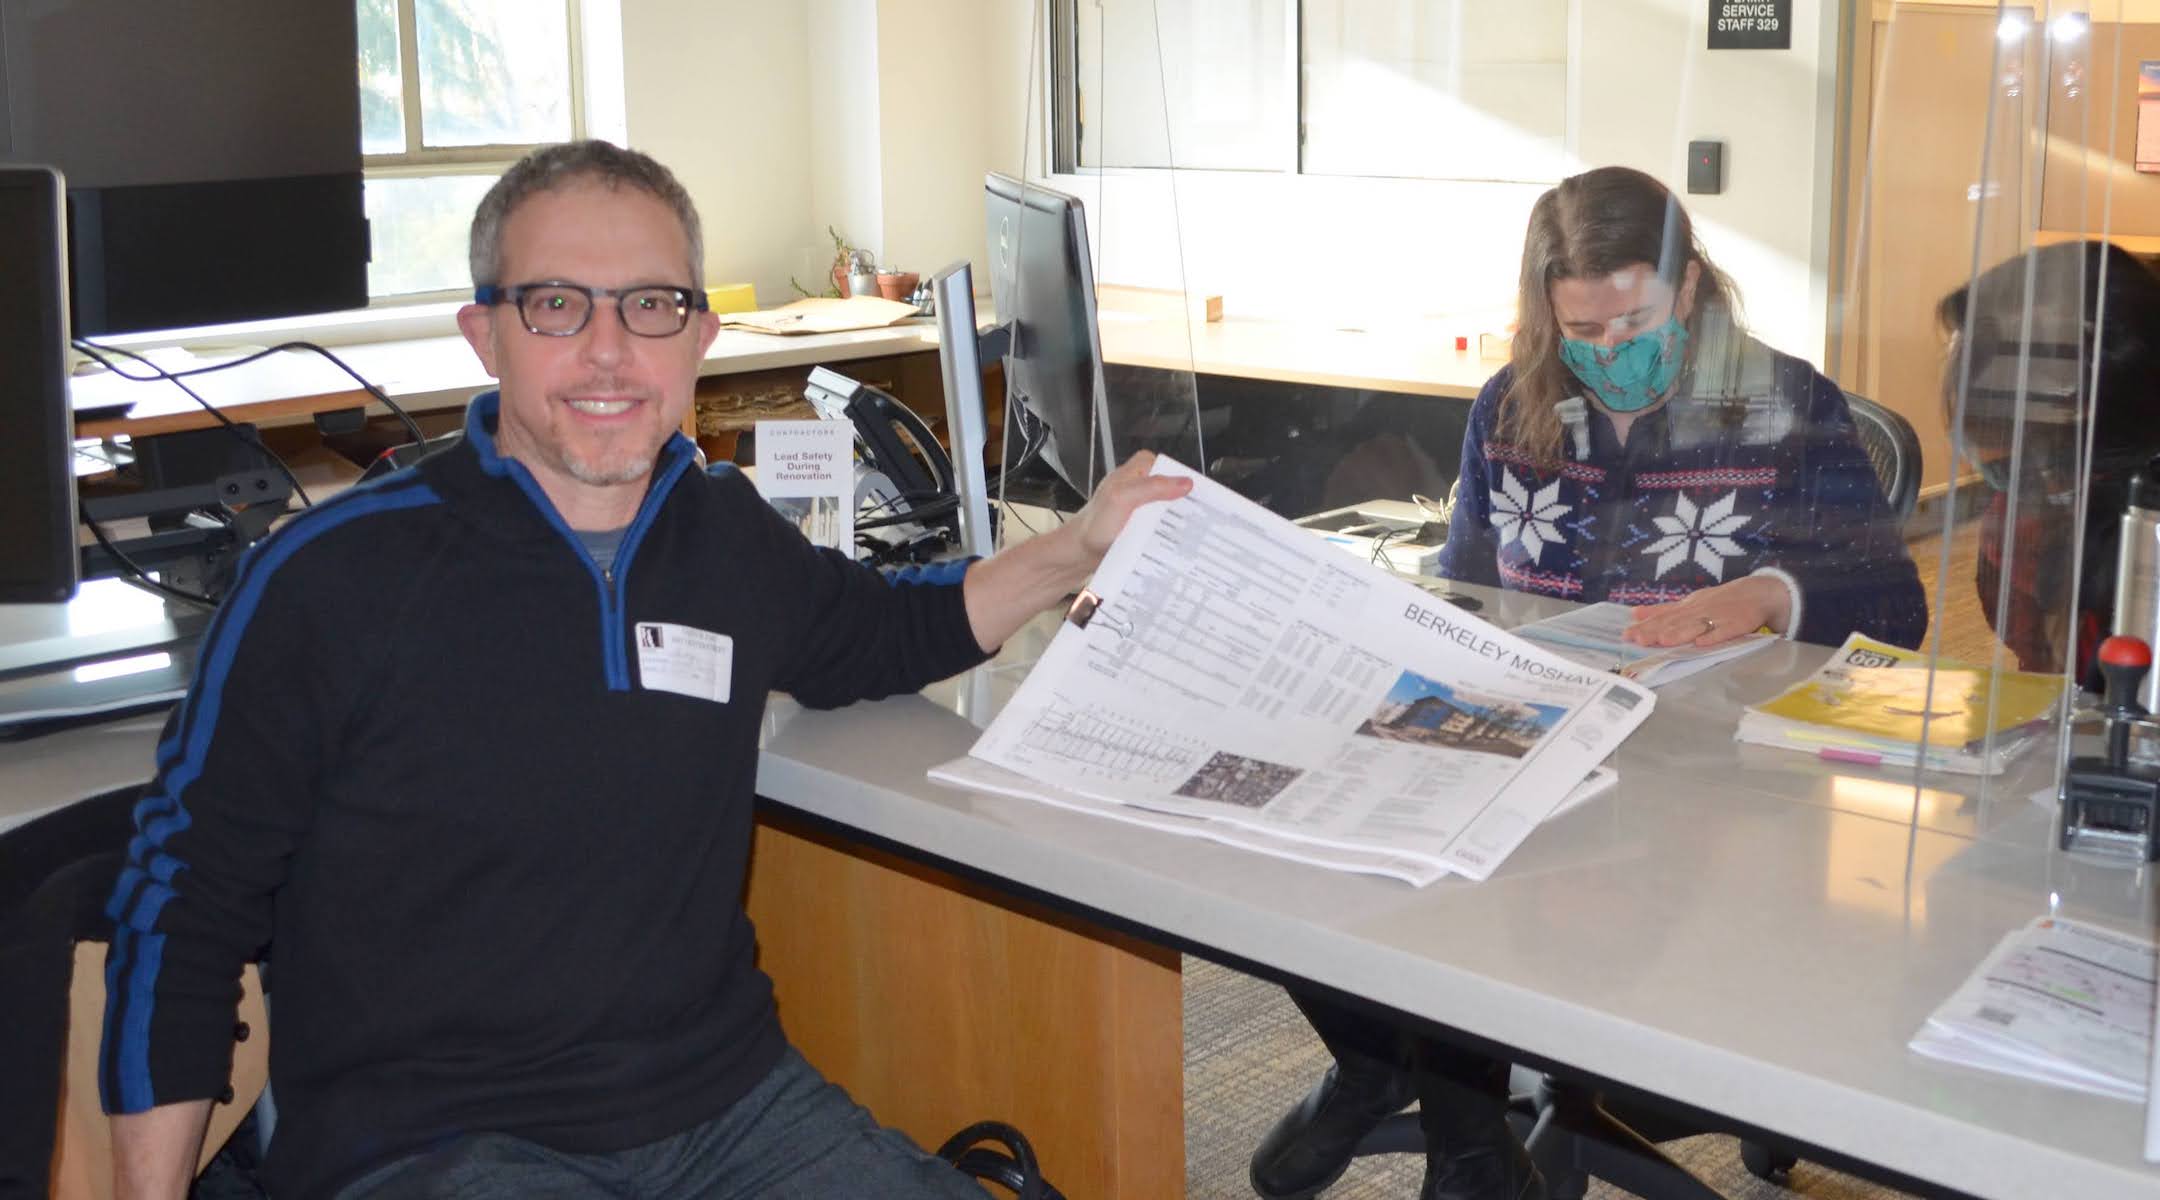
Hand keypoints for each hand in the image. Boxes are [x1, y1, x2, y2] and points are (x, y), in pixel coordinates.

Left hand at [962, 452, 1192, 652]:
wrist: (1077, 555)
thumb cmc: (1094, 526)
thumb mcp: (1123, 498)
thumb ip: (1152, 487)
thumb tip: (1185, 483)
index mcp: (1134, 472)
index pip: (1168, 467)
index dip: (1184, 479)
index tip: (1202, 495)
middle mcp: (1138, 487)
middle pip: (1172, 489)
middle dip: (1187, 503)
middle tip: (1206, 517)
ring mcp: (1139, 508)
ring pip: (1168, 509)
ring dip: (1180, 521)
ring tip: (1198, 534)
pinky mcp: (1139, 528)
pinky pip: (1161, 527)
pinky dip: (1170, 535)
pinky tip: (1179, 545)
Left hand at [1621, 575, 1789, 647]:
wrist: (1758, 593)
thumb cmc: (1720, 600)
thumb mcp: (1690, 602)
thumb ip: (1664, 610)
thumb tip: (1634, 613)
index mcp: (1687, 606)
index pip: (1663, 616)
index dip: (1645, 625)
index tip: (1627, 634)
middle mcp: (1699, 610)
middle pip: (1675, 622)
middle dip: (1656, 630)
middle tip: (1638, 639)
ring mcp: (1717, 617)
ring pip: (1696, 625)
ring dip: (1680, 633)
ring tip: (1663, 640)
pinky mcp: (1736, 624)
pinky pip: (1724, 632)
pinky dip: (1713, 637)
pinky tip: (1702, 643)